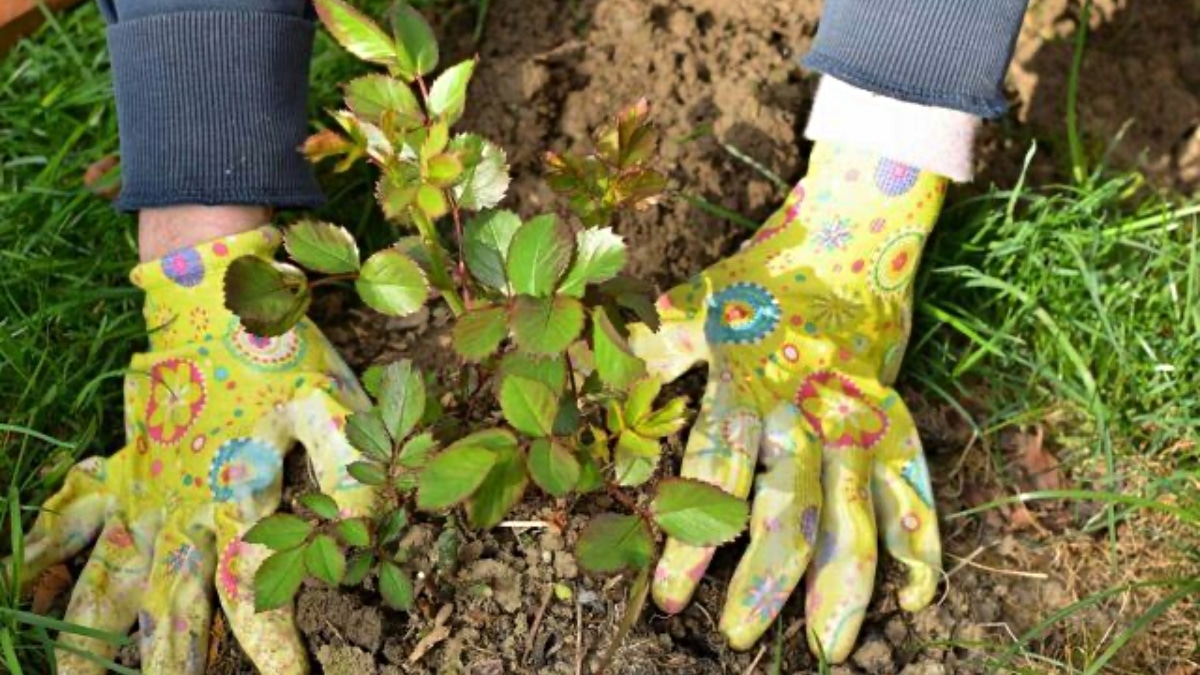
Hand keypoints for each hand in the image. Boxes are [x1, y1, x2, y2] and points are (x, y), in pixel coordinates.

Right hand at [15, 227, 374, 673]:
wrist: (210, 297)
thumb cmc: (277, 351)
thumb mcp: (330, 405)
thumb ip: (347, 470)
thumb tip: (364, 533)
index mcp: (233, 502)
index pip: (251, 597)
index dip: (272, 650)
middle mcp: (178, 513)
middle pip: (171, 612)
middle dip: (173, 666)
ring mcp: (141, 494)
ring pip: (108, 582)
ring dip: (92, 637)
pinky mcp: (120, 468)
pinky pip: (70, 515)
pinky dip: (39, 548)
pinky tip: (16, 581)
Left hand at [630, 143, 943, 661]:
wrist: (856, 231)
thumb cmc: (766, 272)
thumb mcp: (700, 301)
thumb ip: (657, 346)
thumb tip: (605, 369)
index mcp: (748, 384)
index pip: (716, 475)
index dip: (692, 540)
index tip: (670, 599)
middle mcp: (806, 409)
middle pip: (791, 507)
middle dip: (765, 578)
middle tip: (737, 636)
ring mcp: (858, 417)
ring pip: (857, 513)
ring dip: (845, 584)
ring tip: (830, 649)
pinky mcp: (894, 417)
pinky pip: (913, 487)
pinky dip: (919, 542)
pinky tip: (914, 599)